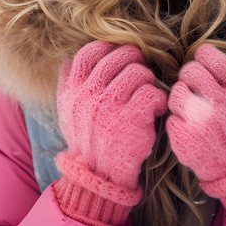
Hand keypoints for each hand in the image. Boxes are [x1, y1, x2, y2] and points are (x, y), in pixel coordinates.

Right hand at [54, 41, 166, 225]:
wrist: (97, 177)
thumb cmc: (88, 140)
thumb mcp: (68, 112)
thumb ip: (69, 84)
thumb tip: (70, 57)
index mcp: (73, 90)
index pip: (91, 51)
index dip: (111, 49)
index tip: (121, 60)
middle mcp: (88, 95)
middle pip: (120, 56)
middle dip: (135, 62)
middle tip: (140, 77)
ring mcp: (109, 106)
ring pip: (139, 71)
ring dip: (148, 81)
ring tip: (146, 96)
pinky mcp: (131, 119)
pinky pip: (152, 92)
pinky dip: (158, 100)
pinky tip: (154, 110)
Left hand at [167, 44, 225, 225]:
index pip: (215, 59)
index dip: (204, 54)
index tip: (202, 59)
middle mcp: (220, 106)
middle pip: (190, 70)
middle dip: (189, 73)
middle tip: (193, 83)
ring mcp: (201, 123)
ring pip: (176, 91)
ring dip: (181, 95)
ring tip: (189, 104)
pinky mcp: (185, 139)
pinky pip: (171, 117)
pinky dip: (177, 120)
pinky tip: (188, 125)